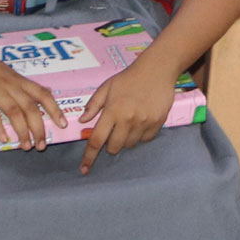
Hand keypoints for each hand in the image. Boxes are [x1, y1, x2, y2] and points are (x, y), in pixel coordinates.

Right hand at [0, 51, 67, 153]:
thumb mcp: (2, 71)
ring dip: (23, 131)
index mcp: (17, 79)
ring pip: (14, 112)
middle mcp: (9, 84)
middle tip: (41, 146)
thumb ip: (14, 84)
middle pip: (30, 107)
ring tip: (26, 146)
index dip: (54, 109)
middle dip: (39, 127)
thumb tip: (28, 97)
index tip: (63, 123)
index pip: (42, 93)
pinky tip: (3, 139)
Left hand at [78, 54, 183, 171]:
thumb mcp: (107, 87)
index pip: (97, 140)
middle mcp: (128, 119)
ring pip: (129, 145)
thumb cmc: (130, 77)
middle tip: (113, 130)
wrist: (158, 69)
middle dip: (110, 145)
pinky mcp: (157, 123)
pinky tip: (140, 122)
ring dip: (125, 140)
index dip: (89, 157)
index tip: (84, 170)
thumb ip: (93, 105)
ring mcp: (144, 122)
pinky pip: (145, 140)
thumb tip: (82, 122)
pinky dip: (140, 136)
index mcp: (112, 111)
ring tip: (128, 123)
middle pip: (114, 148)